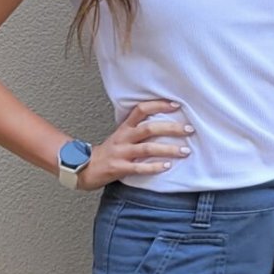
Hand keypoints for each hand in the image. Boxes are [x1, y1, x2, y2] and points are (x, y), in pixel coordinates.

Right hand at [74, 100, 192, 190]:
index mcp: (125, 127)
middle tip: (189, 129)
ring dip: (168, 149)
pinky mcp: (119, 168)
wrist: (83, 168)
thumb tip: (166, 122)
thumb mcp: (122, 135)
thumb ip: (139, 128)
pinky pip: (139, 168)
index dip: (159, 105)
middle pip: (149, 128)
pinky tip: (167, 167)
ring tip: (185, 151)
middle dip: (171, 128)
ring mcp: (121, 153)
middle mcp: (123, 137)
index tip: (176, 104)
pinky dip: (154, 167)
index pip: (141, 109)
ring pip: (147, 149)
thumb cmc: (109, 152)